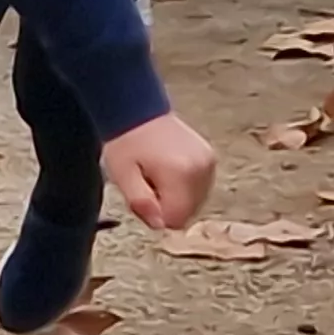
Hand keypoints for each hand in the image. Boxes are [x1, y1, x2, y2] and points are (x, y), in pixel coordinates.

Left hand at [102, 112, 215, 228]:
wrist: (137, 110)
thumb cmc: (126, 142)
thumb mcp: (123, 176)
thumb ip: (141, 203)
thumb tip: (159, 225)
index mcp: (180, 174)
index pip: (176, 219)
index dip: (156, 215)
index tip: (143, 197)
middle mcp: (201, 169)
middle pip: (188, 213)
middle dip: (167, 206)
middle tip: (147, 184)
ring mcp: (209, 163)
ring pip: (196, 202)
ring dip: (177, 197)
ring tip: (157, 175)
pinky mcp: (210, 158)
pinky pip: (200, 188)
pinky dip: (185, 187)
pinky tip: (168, 170)